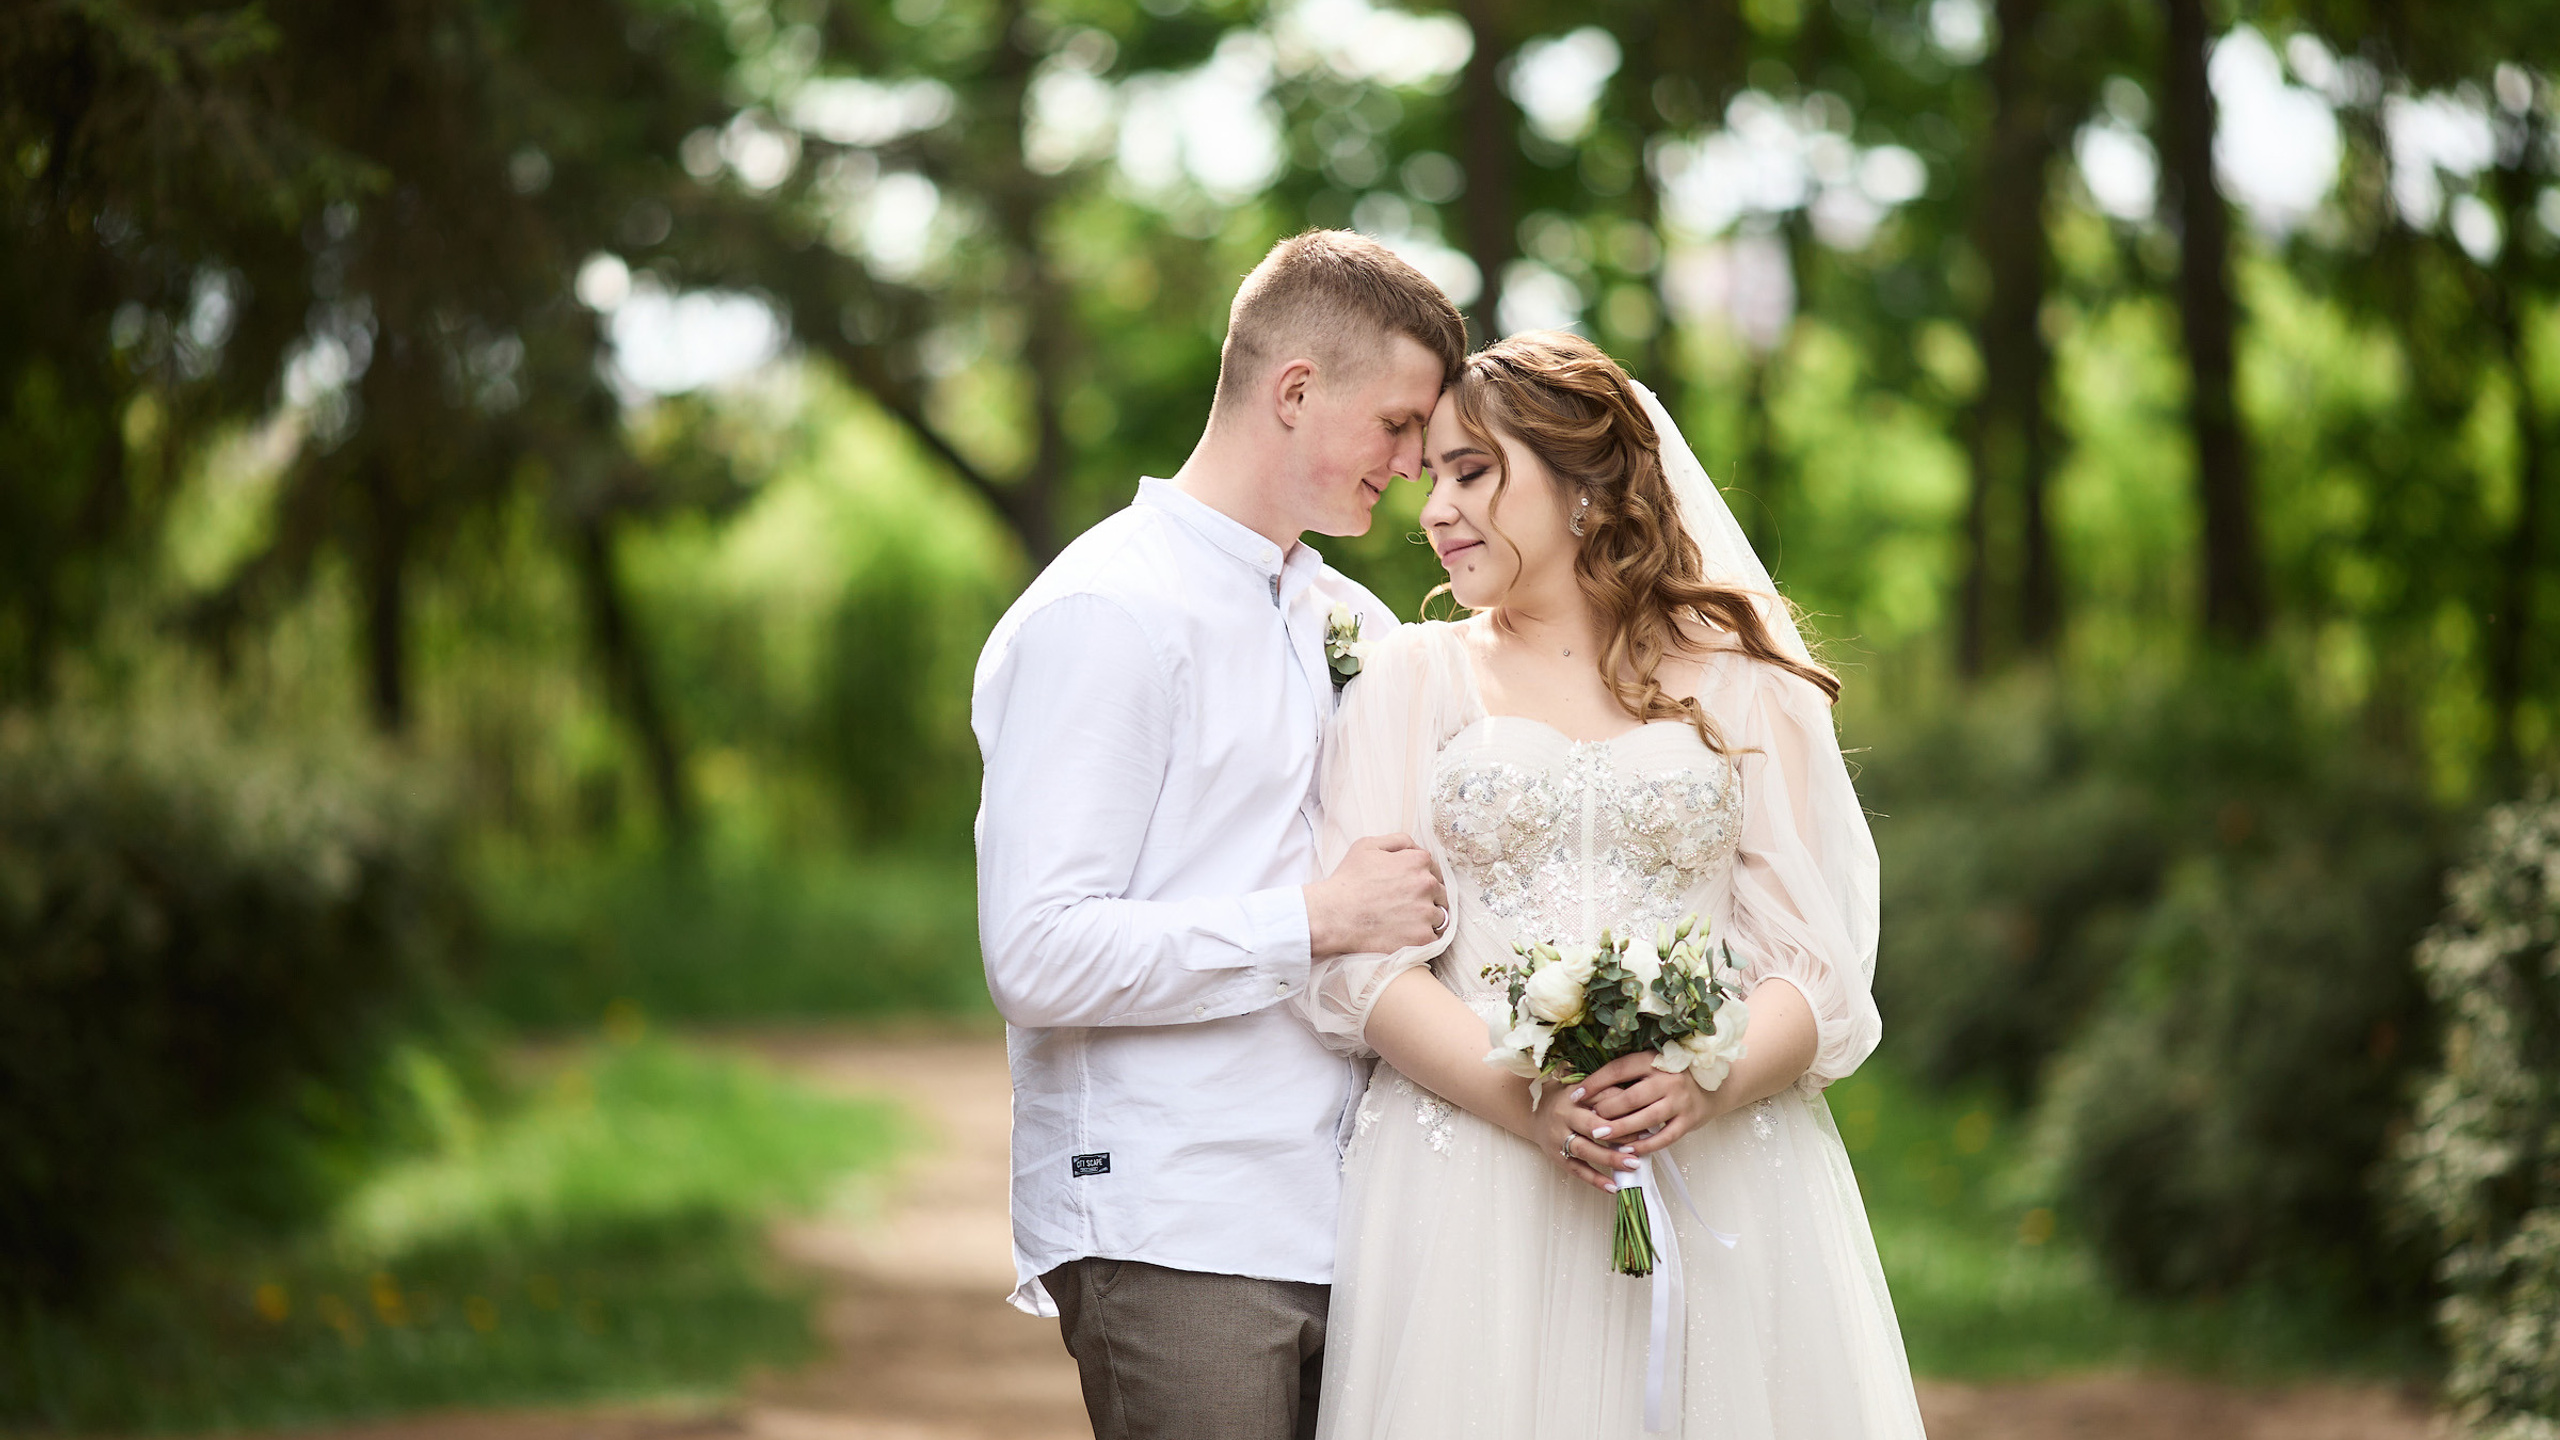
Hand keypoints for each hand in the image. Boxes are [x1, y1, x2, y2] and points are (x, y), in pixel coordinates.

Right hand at [1305, 834, 1446, 958]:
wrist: (1334, 915)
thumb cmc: (1348, 880)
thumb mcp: (1367, 845)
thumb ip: (1398, 841)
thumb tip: (1416, 848)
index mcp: (1417, 861)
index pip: (1432, 868)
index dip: (1420, 877)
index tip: (1408, 887)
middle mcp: (1427, 884)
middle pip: (1440, 891)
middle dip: (1428, 897)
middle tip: (1407, 906)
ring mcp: (1426, 912)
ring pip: (1440, 915)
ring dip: (1428, 918)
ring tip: (1407, 922)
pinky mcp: (1422, 937)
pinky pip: (1436, 937)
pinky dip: (1425, 937)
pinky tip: (1408, 935)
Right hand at [1533, 1084, 1639, 1193]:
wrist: (1533, 1111)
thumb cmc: (1566, 1099)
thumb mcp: (1584, 1089)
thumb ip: (1608, 1093)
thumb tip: (1638, 1104)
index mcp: (1572, 1097)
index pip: (1600, 1103)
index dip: (1622, 1113)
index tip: (1645, 1122)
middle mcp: (1563, 1116)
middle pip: (1590, 1127)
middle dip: (1617, 1136)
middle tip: (1640, 1144)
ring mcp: (1558, 1138)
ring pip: (1584, 1150)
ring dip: (1609, 1158)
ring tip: (1631, 1165)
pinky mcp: (1557, 1156)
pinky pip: (1577, 1170)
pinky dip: (1595, 1179)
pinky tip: (1612, 1187)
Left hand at [1580, 1051, 1724, 1157]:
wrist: (1715, 1086)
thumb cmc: (1674, 1075)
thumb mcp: (1653, 1064)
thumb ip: (1629, 1072)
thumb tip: (1588, 1082)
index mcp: (1654, 1060)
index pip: (1619, 1069)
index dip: (1595, 1082)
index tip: (1576, 1094)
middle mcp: (1668, 1079)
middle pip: (1631, 1097)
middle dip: (1606, 1110)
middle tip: (1589, 1120)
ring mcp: (1680, 1101)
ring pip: (1645, 1119)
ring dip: (1620, 1129)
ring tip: (1601, 1136)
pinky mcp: (1688, 1121)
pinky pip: (1664, 1138)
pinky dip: (1645, 1145)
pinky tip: (1628, 1149)